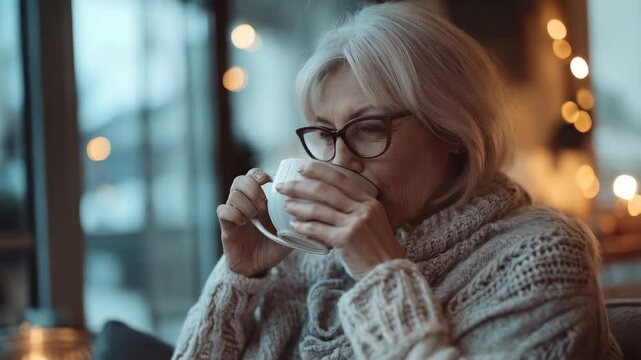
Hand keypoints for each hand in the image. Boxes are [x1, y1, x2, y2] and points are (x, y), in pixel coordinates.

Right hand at [217, 168, 292, 276]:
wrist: (258, 267)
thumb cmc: (273, 246)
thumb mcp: (291, 230)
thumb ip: (300, 219)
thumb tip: (318, 210)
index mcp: (259, 199)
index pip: (253, 175)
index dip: (260, 175)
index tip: (270, 183)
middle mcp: (244, 202)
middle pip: (240, 180)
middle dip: (253, 189)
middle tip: (263, 205)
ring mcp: (234, 213)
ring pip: (232, 194)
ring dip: (246, 204)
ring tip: (255, 216)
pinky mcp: (226, 226)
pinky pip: (223, 211)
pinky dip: (234, 214)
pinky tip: (243, 223)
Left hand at [276, 162, 404, 278]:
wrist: (388, 272)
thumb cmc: (377, 249)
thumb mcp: (374, 221)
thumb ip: (357, 209)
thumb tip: (331, 199)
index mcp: (369, 202)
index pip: (340, 178)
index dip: (319, 170)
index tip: (302, 167)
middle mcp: (362, 209)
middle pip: (325, 190)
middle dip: (300, 186)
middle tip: (283, 185)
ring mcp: (354, 224)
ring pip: (318, 209)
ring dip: (297, 206)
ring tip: (285, 205)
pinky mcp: (345, 239)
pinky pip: (317, 229)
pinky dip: (303, 227)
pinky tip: (293, 226)